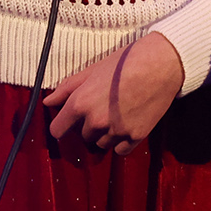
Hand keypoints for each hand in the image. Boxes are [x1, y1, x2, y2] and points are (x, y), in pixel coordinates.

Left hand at [44, 32, 184, 153]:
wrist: (162, 63)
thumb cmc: (126, 61)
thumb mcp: (93, 70)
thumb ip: (68, 88)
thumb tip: (48, 101)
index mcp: (80, 104)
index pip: (57, 130)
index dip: (63, 125)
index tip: (69, 121)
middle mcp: (95, 121)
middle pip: (83, 135)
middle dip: (89, 125)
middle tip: (105, 107)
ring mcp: (116, 131)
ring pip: (101, 144)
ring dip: (106, 134)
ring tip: (119, 114)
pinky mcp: (136, 136)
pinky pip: (120, 150)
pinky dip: (122, 141)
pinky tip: (128, 124)